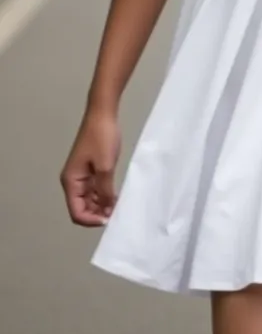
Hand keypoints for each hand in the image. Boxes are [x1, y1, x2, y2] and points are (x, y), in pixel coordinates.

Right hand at [60, 110, 120, 226]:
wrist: (102, 113)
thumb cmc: (102, 138)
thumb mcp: (105, 167)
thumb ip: (105, 191)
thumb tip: (107, 210)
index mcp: (71, 182)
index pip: (76, 212)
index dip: (91, 220)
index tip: (109, 218)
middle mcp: (73, 181)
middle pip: (81, 208)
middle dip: (97, 213)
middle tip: (117, 213)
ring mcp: (81, 175)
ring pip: (89, 199)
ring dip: (101, 205)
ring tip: (118, 206)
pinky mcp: (90, 169)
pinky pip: (94, 189)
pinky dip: (104, 194)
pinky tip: (116, 196)